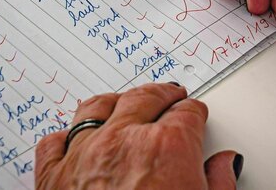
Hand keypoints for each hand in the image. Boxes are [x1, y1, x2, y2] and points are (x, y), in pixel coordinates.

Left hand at [35, 83, 241, 188]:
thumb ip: (219, 183)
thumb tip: (224, 165)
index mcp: (168, 146)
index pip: (187, 113)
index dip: (195, 114)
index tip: (196, 116)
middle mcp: (123, 141)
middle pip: (145, 98)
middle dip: (162, 95)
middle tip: (171, 97)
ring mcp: (83, 156)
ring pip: (96, 108)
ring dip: (116, 102)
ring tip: (126, 102)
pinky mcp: (51, 178)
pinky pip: (54, 142)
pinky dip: (65, 136)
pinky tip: (74, 137)